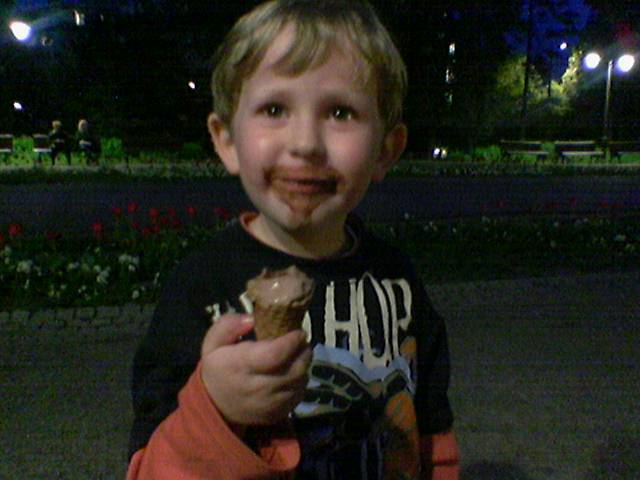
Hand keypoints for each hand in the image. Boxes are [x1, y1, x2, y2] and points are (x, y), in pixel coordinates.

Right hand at [200, 313, 311, 427]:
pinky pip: (299, 395)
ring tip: (298, 355)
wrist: (216, 407)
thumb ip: (228, 325)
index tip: (298, 332)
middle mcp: (257, 387)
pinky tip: (292, 373)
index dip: (292, 342)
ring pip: (300, 382)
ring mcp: (269, 404)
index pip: (275, 355)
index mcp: (240, 366)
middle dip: (303, 351)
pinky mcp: (278, 414)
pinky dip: (300, 381)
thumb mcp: (213, 342)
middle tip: (302, 341)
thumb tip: (251, 319)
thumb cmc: (218, 368)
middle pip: (294, 369)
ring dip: (304, 366)